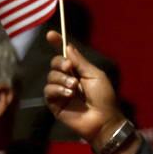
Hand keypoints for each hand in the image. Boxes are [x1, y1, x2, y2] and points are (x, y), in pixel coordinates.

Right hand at [43, 30, 125, 145]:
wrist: (104, 119)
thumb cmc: (104, 98)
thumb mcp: (95, 75)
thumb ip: (80, 62)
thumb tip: (68, 47)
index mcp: (80, 72)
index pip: (66, 55)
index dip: (58, 44)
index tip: (51, 34)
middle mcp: (68, 79)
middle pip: (55, 63)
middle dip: (60, 63)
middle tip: (69, 68)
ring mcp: (60, 91)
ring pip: (50, 76)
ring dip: (62, 79)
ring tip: (75, 87)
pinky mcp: (54, 103)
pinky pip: (48, 90)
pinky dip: (58, 89)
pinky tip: (69, 94)